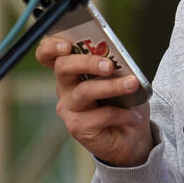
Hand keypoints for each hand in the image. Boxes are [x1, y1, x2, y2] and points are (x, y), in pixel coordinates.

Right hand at [35, 36, 153, 166]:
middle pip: (64, 67)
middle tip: (109, 65)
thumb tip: (119, 59)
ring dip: (112, 86)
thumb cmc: (124, 102)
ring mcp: (69, 108)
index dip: (51, 47)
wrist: (131, 137)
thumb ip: (114, 66)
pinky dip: (122, 114)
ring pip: (84, 91)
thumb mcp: (121, 78)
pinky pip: (100, 115)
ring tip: (132, 84)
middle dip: (87, 62)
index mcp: (72, 71)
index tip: (66, 45)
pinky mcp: (77, 127)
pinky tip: (134, 116)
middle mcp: (64, 88)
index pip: (48, 54)